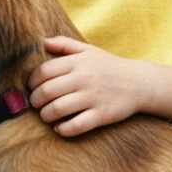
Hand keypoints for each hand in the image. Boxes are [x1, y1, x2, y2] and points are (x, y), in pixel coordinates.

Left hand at [26, 37, 145, 136]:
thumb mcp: (88, 50)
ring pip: (58, 109)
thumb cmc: (108, 66)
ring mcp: (93, 98)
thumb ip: (64, 44)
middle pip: (47, 91)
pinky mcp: (102, 115)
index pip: (44, 71)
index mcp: (78, 62)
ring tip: (46, 116)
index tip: (32, 87)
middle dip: (35, 100)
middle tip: (36, 104)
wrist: (140, 83)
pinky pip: (76, 125)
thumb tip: (41, 42)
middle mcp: (84, 78)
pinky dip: (63, 129)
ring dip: (46, 115)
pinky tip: (60, 128)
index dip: (32, 81)